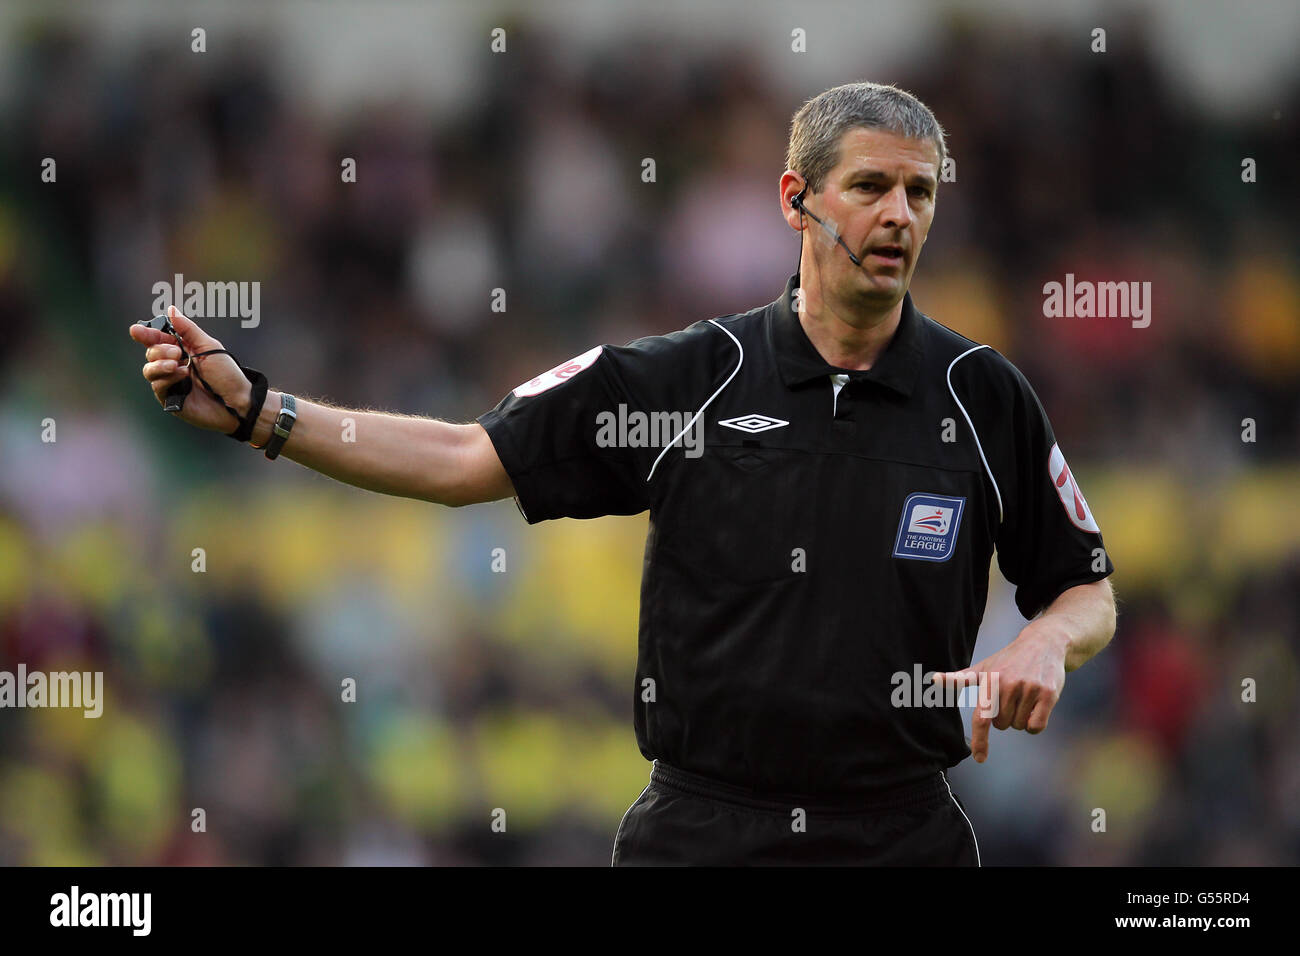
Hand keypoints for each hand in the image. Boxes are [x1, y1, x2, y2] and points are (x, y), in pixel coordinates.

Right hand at [130, 306, 252, 432]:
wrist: (237, 401)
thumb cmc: (227, 374)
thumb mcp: (209, 346)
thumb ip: (188, 329)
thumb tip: (171, 310)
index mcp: (183, 350)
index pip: (157, 339)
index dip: (146, 334)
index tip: (136, 330)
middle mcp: (174, 365)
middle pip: (151, 353)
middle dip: (160, 350)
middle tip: (177, 353)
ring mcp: (171, 383)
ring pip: (149, 370)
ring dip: (160, 364)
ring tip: (178, 365)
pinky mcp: (171, 399)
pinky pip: (157, 386)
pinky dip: (167, 379)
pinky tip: (182, 377)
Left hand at [931, 620, 1069, 763]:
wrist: (1043, 643)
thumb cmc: (1008, 660)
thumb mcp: (984, 666)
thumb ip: (960, 678)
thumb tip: (933, 679)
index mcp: (990, 681)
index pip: (982, 717)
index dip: (980, 740)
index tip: (979, 758)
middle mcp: (1008, 684)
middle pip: (1001, 725)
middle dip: (1004, 717)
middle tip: (1011, 697)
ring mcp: (1029, 689)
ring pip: (1019, 726)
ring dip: (1020, 718)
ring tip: (1024, 696)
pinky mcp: (1048, 694)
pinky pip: (1036, 726)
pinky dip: (1034, 724)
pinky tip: (1036, 707)